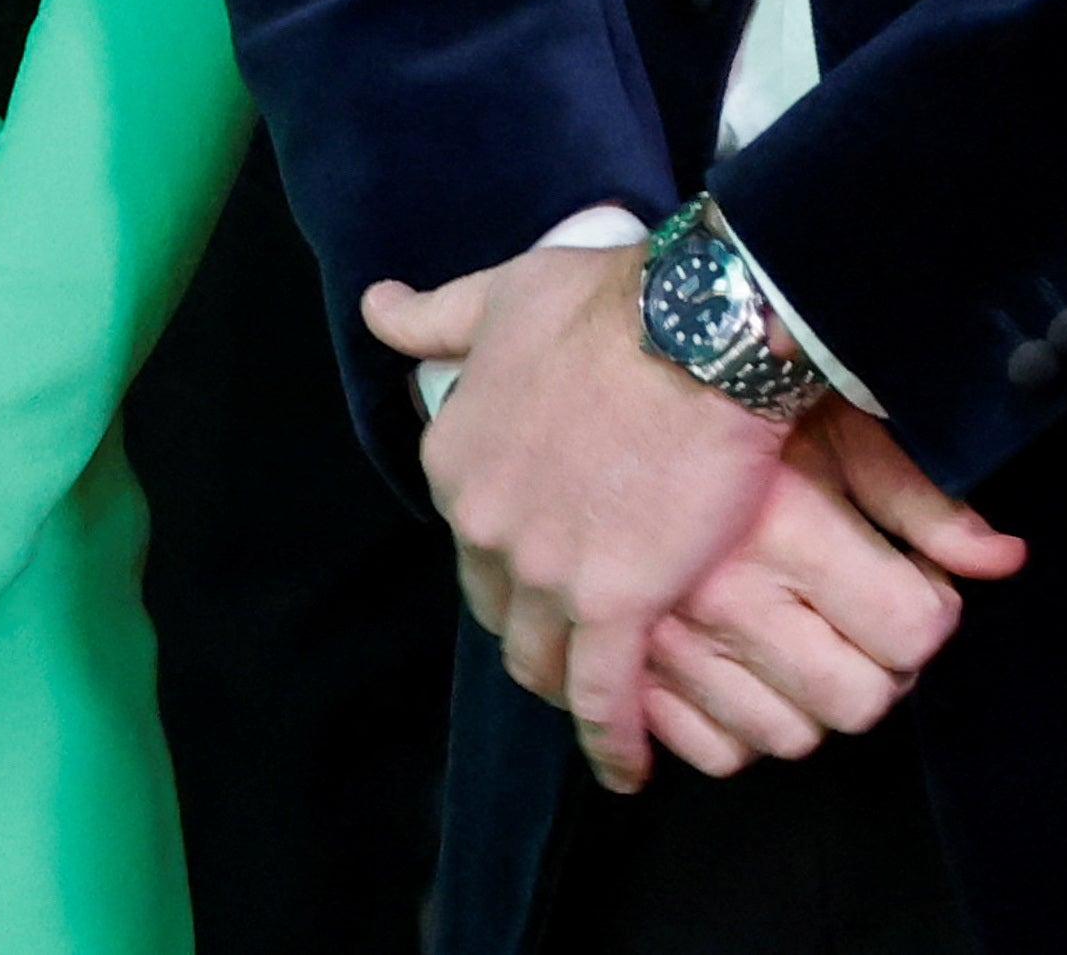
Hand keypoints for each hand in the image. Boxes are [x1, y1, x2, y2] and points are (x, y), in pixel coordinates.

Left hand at [364, 239, 793, 796]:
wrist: (691, 332)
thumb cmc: (603, 305)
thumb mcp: (496, 298)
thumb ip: (431, 317)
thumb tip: (376, 305)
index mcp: (454, 459)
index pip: (467, 534)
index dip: (502, 554)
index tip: (536, 565)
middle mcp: (484, 525)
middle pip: (497, 604)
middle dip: (527, 626)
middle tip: (566, 640)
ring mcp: (544, 573)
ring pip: (542, 659)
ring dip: (565, 686)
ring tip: (595, 705)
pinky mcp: (613, 605)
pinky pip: (603, 697)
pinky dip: (613, 741)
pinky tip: (626, 768)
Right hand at [626, 408, 1023, 777]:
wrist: (605, 378)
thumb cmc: (727, 397)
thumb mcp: (835, 426)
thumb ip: (921, 501)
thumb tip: (1006, 559)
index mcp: (784, 530)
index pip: (912, 631)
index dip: (932, 610)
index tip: (914, 581)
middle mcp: (725, 596)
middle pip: (858, 701)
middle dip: (882, 667)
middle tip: (864, 619)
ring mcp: (668, 638)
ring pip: (787, 738)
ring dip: (810, 703)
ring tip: (801, 643)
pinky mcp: (625, 662)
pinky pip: (709, 751)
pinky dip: (736, 731)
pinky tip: (745, 678)